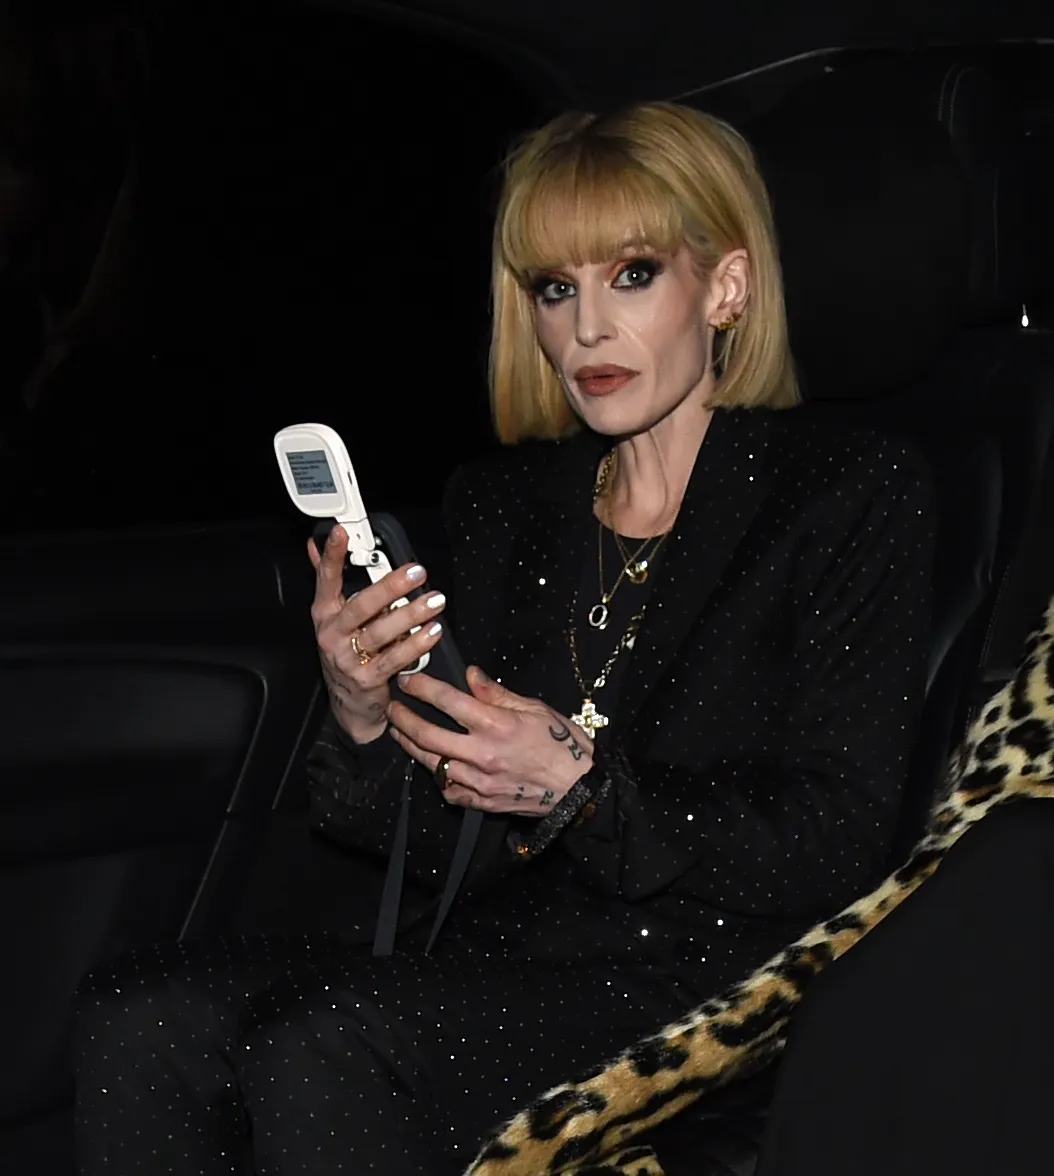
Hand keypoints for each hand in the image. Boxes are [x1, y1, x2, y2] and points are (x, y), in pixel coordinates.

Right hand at [308, 525, 447, 743]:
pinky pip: (395, 659)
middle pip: (361, 606)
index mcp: (325, 614)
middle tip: (417, 572)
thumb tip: (314, 545)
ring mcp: (348, 658)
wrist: (349, 704)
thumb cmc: (346, 652)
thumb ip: (329, 580)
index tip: (341, 533)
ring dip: (411, 614)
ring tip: (434, 601)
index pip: (326, 580)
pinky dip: (416, 644)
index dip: (332, 556)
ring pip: (381, 632)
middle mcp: (332, 635)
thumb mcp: (334, 617)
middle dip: (390, 587)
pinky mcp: (367, 679)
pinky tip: (432, 631)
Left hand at [387, 666, 592, 815]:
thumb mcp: (534, 708)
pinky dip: (437, 778)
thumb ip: (496, 693)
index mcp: (496, 725)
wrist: (580, 789)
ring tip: (400, 734)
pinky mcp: (482, 802)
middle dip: (404, 719)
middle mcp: (482, 754)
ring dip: (411, 747)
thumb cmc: (562, 744)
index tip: (408, 680)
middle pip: (428, 735)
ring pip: (432, 765)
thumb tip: (470, 675)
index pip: (448, 701)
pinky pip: (449, 791)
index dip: (422, 687)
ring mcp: (480, 781)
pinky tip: (432, 767)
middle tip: (393, 708)